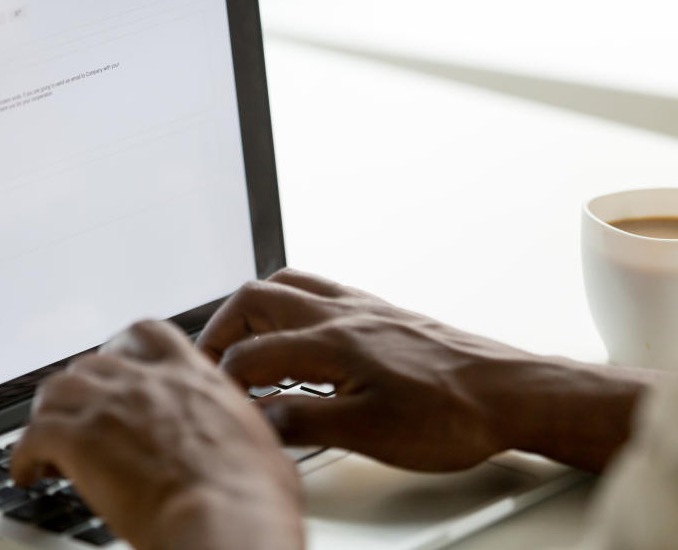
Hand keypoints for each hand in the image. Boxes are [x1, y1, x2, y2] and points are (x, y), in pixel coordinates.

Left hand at [10, 320, 303, 549]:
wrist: (225, 519)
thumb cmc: (251, 495)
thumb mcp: (260, 444)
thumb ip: (238, 431)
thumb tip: (248, 448)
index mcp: (192, 377)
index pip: (148, 334)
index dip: (124, 349)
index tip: (117, 367)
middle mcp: (147, 382)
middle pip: (92, 362)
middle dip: (82, 388)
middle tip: (80, 415)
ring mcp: (109, 406)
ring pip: (56, 389)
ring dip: (49, 413)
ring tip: (48, 439)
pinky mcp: (78, 441)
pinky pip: (32, 436)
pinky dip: (24, 454)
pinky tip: (28, 472)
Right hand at [198, 269, 659, 471]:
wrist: (509, 391)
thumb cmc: (451, 414)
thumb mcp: (370, 434)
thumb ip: (305, 421)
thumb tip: (258, 417)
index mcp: (332, 343)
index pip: (251, 355)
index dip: (223, 382)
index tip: (217, 404)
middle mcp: (340, 314)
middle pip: (255, 299)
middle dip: (221, 330)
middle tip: (211, 363)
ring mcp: (360, 307)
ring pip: (285, 285)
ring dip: (252, 310)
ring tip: (243, 343)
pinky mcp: (378, 310)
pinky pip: (317, 289)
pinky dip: (287, 305)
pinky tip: (296, 333)